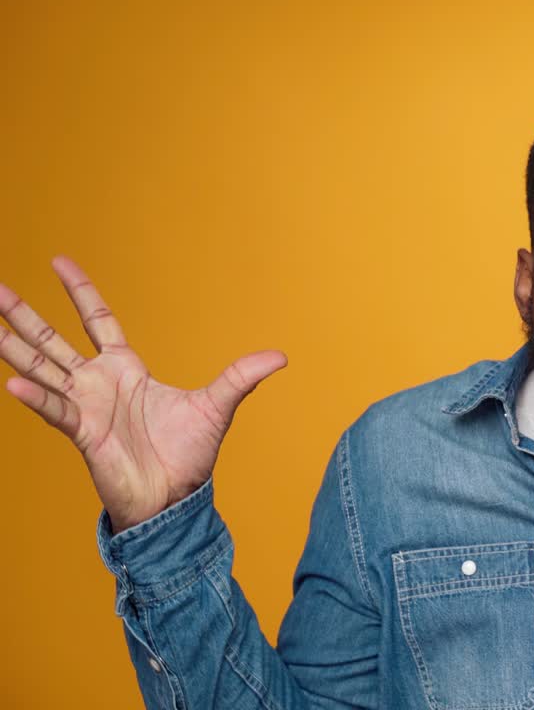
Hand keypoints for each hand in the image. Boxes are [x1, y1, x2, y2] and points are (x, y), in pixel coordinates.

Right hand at [1, 257, 286, 531]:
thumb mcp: (218, 406)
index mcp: (125, 370)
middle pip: (53, 340)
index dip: (80, 292)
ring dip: (13, 348)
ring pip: (41, 369)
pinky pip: (55, 410)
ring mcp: (85, 407)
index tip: (58, 261)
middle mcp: (97, 384)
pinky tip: (11, 383)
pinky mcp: (83, 434)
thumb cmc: (188, 456)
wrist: (175, 499)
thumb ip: (241, 377)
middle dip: (24, 315)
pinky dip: (36, 398)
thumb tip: (281, 356)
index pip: (96, 320)